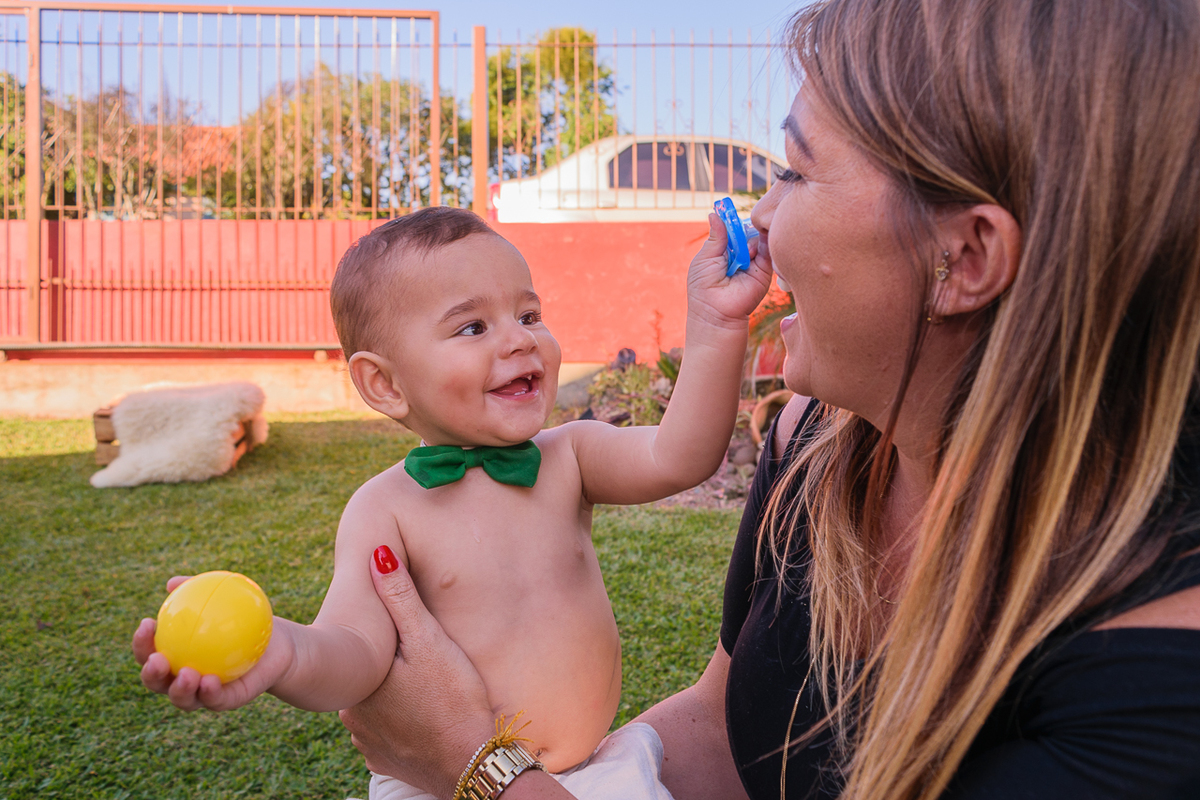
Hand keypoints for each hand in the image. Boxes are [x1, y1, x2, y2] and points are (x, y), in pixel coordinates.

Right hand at [132, 575, 293, 711]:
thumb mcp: (222, 600)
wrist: (276, 644)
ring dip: (179, 689)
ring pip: (182, 698)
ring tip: (187, 674)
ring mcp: (202, 694)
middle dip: (151, 673)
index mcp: (174, 656)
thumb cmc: (242, 619)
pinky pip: (214, 701)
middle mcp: (181, 679)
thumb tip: (172, 583)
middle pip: (156, 682)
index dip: (141, 642)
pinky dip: (209, 693)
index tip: (147, 623)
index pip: (149, 652)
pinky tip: (210, 681)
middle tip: (158, 659)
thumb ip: (197, 591)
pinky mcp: (225, 702)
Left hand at [339, 547, 494, 795]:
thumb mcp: (429, 641)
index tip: (410, 637)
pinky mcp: (382, 760)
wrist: (473, 764)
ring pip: (376, 702)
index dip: (388, 635)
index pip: (365, 644)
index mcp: (356, 681)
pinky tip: (424, 714)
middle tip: (426, 664)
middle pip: (370, 673)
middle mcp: (349, 713)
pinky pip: (385, 730)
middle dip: (392, 665)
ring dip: (395, 694)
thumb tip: (376, 554)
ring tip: (428, 688)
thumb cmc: (453, 699)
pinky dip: (401, 720)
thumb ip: (401, 598)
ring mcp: (364, 740)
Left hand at [686, 212, 773, 328]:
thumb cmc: (704, 289)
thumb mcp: (705, 258)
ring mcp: (753, 262)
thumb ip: (716, 237)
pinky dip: (763, 243)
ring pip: (757, 238)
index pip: (731, 230)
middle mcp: (740, 256)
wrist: (717, 314)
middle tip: (738, 226)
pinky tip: (754, 246)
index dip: (732, 220)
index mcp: (724, 252)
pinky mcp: (765, 271)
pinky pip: (768, 251)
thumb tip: (715, 214)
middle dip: (743, 227)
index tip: (729, 210)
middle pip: (746, 231)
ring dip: (750, 238)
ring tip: (741, 250)